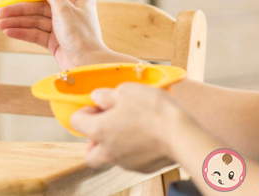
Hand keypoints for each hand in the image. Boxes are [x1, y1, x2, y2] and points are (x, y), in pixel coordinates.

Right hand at [0, 0, 112, 70]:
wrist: (87, 65)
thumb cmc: (81, 37)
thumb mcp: (65, 9)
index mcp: (77, 1)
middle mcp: (69, 13)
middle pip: (39, 7)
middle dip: (19, 9)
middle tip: (1, 11)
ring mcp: (61, 28)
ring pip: (35, 21)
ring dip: (17, 22)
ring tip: (0, 24)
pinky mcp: (55, 42)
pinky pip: (36, 34)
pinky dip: (23, 33)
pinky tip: (9, 32)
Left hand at [71, 83, 185, 172]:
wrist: (183, 135)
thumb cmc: (154, 111)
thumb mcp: (126, 90)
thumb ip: (106, 95)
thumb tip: (97, 98)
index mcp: (99, 130)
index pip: (76, 122)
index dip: (84, 110)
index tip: (98, 105)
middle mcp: (108, 151)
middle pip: (89, 152)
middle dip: (94, 138)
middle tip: (108, 123)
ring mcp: (125, 162)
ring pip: (110, 157)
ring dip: (113, 144)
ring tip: (130, 127)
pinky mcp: (142, 168)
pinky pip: (130, 159)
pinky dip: (132, 149)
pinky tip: (146, 136)